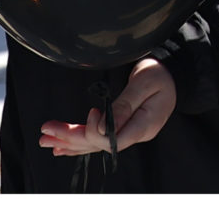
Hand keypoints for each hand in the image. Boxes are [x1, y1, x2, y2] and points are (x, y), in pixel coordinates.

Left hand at [38, 57, 175, 157]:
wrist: (173, 73)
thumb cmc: (161, 73)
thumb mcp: (146, 81)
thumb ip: (126, 103)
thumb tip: (103, 125)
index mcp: (144, 125)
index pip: (113, 141)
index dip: (96, 130)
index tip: (92, 110)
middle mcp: (135, 134)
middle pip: (98, 143)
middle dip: (70, 137)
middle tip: (45, 132)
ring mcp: (128, 133)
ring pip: (94, 143)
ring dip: (69, 140)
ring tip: (46, 140)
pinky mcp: (122, 128)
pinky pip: (97, 140)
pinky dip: (79, 142)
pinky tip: (63, 146)